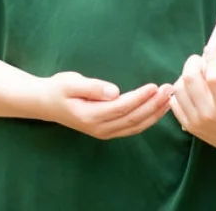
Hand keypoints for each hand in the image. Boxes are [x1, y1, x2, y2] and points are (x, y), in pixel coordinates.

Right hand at [41, 71, 172, 139]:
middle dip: (153, 105)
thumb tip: (114, 92)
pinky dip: (148, 119)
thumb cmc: (58, 89)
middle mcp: (100, 128)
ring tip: (169, 98)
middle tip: (169, 89)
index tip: (155, 86)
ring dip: (154, 113)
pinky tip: (158, 109)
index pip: (122, 107)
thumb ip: (92, 88)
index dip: (140, 98)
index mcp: (91, 115)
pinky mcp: (108, 130)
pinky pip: (132, 127)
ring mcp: (104, 132)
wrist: (46, 103)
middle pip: (132, 118)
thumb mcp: (70, 83)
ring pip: (135, 125)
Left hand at [169, 48, 215, 153]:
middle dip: (194, 63)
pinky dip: (179, 90)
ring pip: (178, 88)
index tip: (211, 49)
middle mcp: (209, 116)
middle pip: (190, 79)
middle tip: (200, 59)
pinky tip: (190, 87)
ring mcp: (196, 122)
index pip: (214, 77)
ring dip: (185, 75)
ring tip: (196, 72)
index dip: (211, 59)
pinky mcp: (189, 126)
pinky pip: (174, 102)